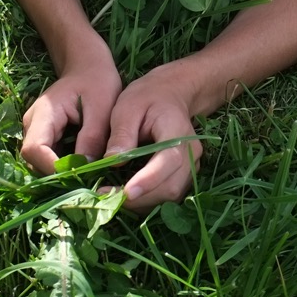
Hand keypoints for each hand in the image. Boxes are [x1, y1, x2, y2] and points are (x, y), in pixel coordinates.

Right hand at [21, 52, 122, 173]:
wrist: (88, 67)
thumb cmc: (97, 82)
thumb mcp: (102, 108)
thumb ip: (93, 137)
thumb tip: (86, 168)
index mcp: (45, 113)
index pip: (34, 149)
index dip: (51, 168)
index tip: (79, 179)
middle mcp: (33, 124)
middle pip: (33, 160)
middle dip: (58, 175)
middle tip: (88, 183)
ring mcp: (37, 131)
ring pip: (39, 163)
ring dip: (60, 174)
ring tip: (88, 179)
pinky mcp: (44, 137)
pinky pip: (47, 159)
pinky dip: (63, 168)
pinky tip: (84, 170)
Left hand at [103, 62, 203, 210]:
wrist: (171, 93)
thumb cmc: (147, 97)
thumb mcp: (128, 106)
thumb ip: (122, 134)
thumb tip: (113, 161)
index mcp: (178, 133)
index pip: (168, 162)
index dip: (148, 180)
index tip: (125, 193)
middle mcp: (191, 154)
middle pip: (171, 186)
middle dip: (139, 198)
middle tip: (105, 197)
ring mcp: (191, 167)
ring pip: (171, 196)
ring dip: (142, 203)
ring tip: (111, 197)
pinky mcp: (184, 175)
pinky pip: (169, 194)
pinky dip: (148, 199)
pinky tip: (125, 195)